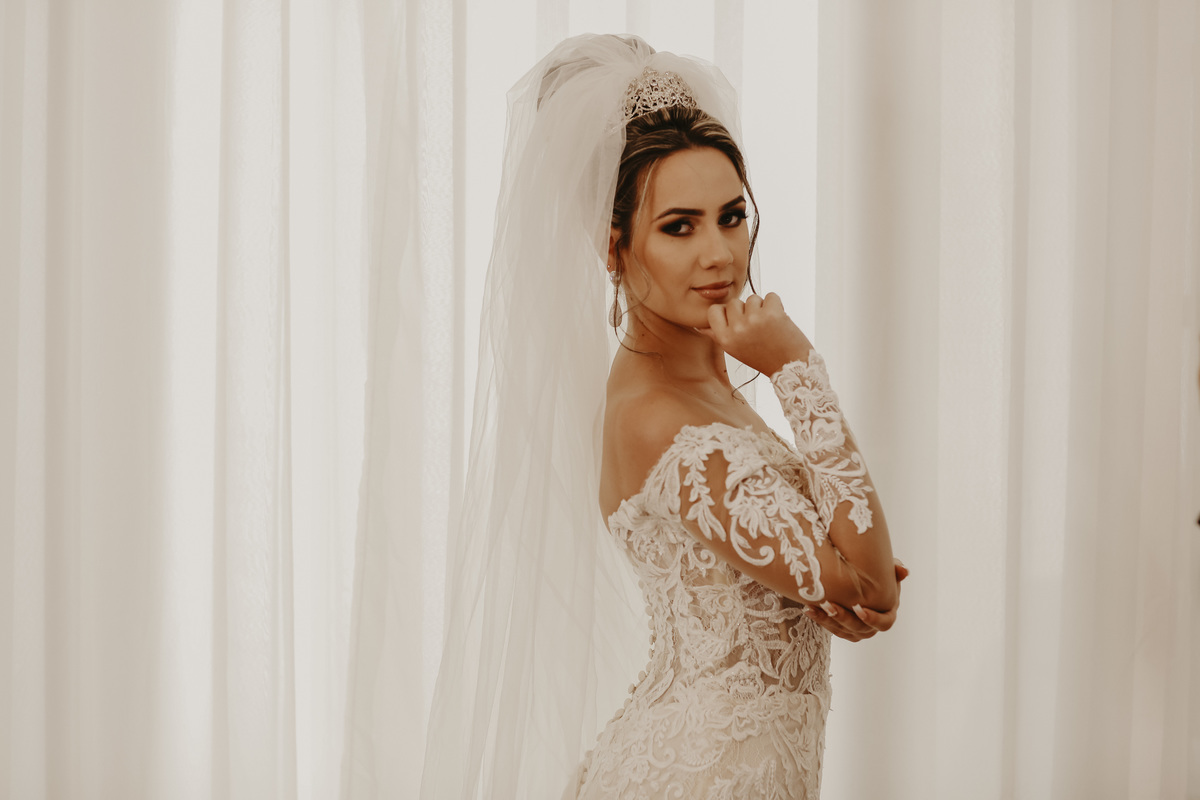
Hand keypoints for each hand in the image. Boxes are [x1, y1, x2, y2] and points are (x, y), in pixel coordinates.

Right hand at [698, 293, 814, 375]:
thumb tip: (702, 326)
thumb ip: (718, 335)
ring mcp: (754, 320)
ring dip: (762, 307)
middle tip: (757, 327)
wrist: (791, 366)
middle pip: (734, 302)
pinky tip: (779, 320)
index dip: (726, 312)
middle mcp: (737, 329)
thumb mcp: (735, 350)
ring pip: (753, 298)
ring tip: (768, 325)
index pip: (714, 311)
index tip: (736, 320)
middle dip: (746, 310)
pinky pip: (770, 296)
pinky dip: (776, 305)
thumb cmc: (762, 357)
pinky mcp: (772, 313)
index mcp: (725, 339)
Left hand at [803, 559, 907, 641]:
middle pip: (859, 629)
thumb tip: (903, 570)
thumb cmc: (875, 575)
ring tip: (815, 606)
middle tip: (829, 605)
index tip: (858, 607)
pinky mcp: (841, 630)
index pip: (884, 624)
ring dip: (827, 619)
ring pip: (842, 631)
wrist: (858, 580)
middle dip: (843, 617)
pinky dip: (819, 619)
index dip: (872, 618)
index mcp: (887, 614)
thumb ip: (894, 569)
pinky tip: (809, 608)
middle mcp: (872, 627)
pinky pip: (830, 628)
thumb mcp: (886, 570)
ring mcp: (856, 631)